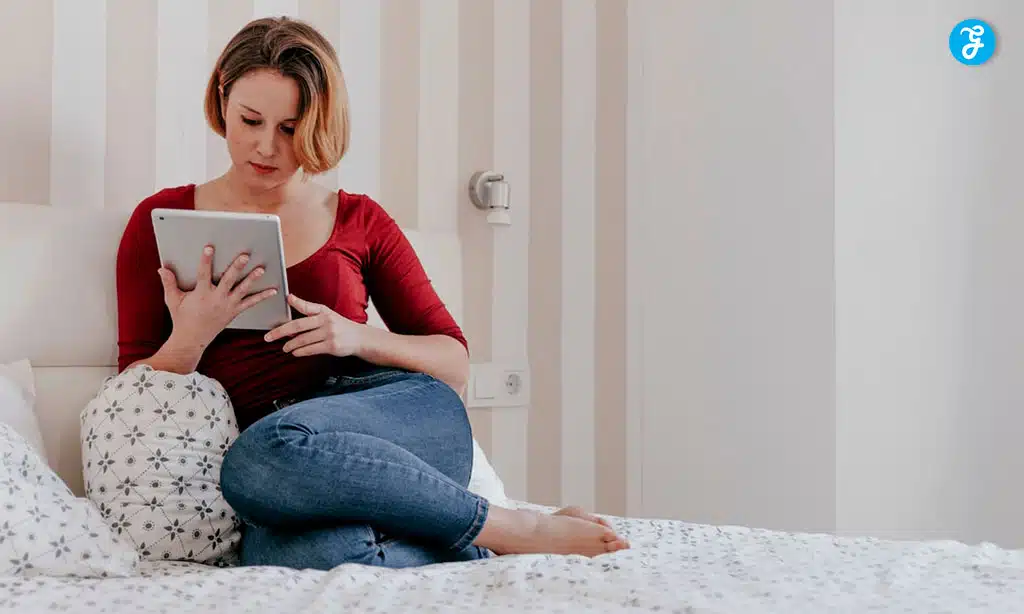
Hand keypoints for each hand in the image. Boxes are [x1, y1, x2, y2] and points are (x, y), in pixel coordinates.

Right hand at [157, 245, 277, 346]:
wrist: (192, 339)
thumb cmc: (182, 318)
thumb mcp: (173, 301)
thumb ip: (169, 283)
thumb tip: (161, 268)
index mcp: (201, 294)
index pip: (203, 274)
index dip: (206, 260)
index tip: (209, 247)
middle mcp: (216, 299)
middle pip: (228, 280)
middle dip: (236, 267)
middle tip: (245, 255)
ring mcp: (227, 306)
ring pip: (242, 290)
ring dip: (252, 279)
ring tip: (261, 268)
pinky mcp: (234, 312)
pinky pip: (251, 303)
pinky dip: (262, 297)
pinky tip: (273, 290)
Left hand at [264, 294, 365, 357]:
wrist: (360, 338)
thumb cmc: (339, 326)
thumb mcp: (328, 315)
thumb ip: (310, 311)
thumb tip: (291, 306)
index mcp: (324, 311)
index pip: (308, 306)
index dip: (297, 302)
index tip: (287, 298)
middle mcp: (327, 320)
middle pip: (299, 325)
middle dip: (281, 331)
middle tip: (268, 337)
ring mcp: (330, 333)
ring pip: (303, 340)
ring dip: (290, 345)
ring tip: (284, 347)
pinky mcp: (332, 346)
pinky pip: (311, 349)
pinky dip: (300, 352)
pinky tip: (295, 352)